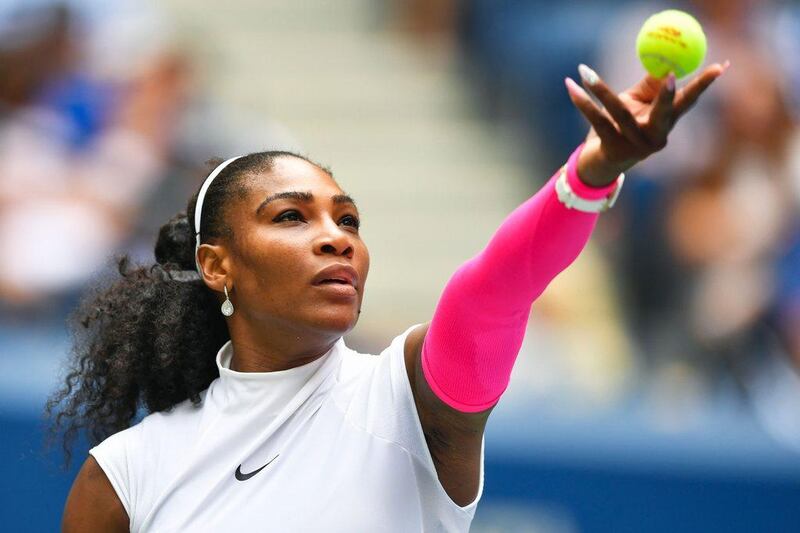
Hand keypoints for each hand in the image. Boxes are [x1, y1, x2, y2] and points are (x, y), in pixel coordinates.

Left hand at [565, 61, 729, 186]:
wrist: (600, 163)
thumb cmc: (622, 127)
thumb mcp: (637, 106)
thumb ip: (650, 87)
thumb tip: (665, 60)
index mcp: (665, 124)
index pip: (688, 102)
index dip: (703, 85)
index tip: (719, 67)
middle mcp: (655, 138)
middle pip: (665, 113)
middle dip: (668, 94)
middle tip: (670, 75)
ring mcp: (635, 146)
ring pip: (618, 111)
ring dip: (600, 88)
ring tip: (585, 71)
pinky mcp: (613, 149)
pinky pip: (597, 120)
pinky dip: (583, 101)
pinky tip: (571, 86)